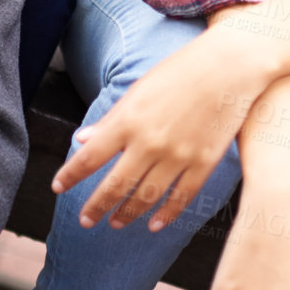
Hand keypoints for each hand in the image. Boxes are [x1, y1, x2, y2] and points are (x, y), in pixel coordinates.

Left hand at [52, 25, 274, 231]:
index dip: (70, 175)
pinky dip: (166, 214)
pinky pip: (181, 197)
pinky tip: (154, 224)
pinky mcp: (204, 162)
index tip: (58, 186)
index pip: (90, 157)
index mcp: (129, 119)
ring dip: (127, 213)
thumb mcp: (140, 88)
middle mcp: (150, 141)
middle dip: (96, 206)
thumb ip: (112, 118)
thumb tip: (82, 139)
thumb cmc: (182, 70)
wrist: (231, 65)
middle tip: (85, 220)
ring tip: (116, 222)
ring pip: (146, 196)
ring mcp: (178, 155)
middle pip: (115, 185)